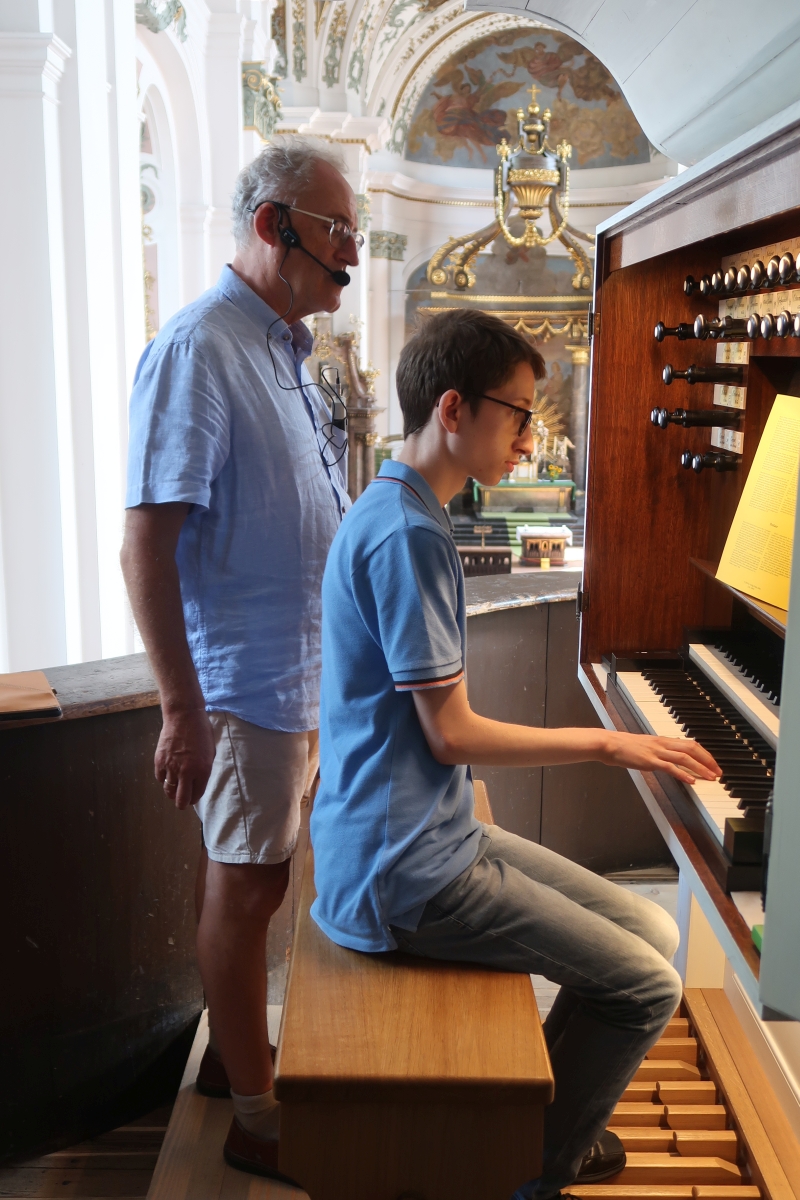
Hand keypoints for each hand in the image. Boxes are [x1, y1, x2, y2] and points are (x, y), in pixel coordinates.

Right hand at [155, 708, 215, 808]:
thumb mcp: (210, 752)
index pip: (197, 795)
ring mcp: (171, 768)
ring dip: (172, 791)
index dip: (194, 798)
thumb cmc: (201, 731)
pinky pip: (160, 778)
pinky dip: (163, 778)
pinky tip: (167, 774)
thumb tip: (198, 781)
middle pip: (181, 800)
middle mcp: (186, 773)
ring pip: (168, 791)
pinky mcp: (159, 761)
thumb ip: (204, 769)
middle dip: (182, 803)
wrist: (184, 716)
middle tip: (182, 800)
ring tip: (174, 787)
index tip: (193, 796)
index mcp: (203, 771)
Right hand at [600, 730, 720, 784]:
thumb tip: (669, 759)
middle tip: (718, 772)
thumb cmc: (624, 746)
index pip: (690, 744)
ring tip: (711, 777)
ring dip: (700, 767)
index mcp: (663, 740)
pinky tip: (691, 780)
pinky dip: (683, 774)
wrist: (610, 744)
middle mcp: (663, 744)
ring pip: (684, 757)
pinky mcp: (650, 761)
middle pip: (692, 749)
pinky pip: (670, 767)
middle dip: (708, 760)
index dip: (705, 754)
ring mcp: (657, 752)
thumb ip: (659, 751)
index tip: (713, 764)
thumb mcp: (646, 746)